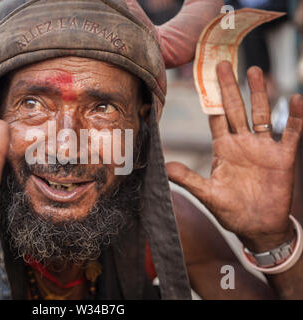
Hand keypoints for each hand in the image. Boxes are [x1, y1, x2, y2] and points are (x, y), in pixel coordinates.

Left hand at [166, 61, 302, 252]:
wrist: (257, 226)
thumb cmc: (231, 210)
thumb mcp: (207, 194)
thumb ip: (188, 179)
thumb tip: (165, 167)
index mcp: (223, 148)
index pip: (215, 117)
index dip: (210, 99)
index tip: (204, 79)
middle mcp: (242, 143)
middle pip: (235, 109)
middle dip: (229, 87)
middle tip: (223, 63)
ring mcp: (263, 148)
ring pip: (261, 114)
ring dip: (259, 93)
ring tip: (254, 71)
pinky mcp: (281, 157)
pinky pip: (290, 133)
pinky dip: (294, 117)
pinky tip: (296, 98)